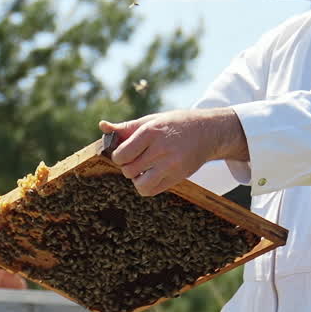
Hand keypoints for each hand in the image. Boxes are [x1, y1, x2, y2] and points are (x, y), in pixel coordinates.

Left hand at [99, 107, 248, 196]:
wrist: (207, 131)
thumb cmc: (174, 124)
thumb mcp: (151, 120)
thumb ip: (126, 127)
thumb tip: (102, 126)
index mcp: (151, 132)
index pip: (122, 155)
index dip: (119, 157)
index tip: (125, 153)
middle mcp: (161, 149)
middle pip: (129, 171)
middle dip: (128, 168)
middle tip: (136, 161)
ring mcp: (171, 165)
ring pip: (140, 185)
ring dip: (137, 180)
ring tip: (143, 171)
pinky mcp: (178, 176)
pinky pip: (153, 191)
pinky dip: (147, 186)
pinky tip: (152, 175)